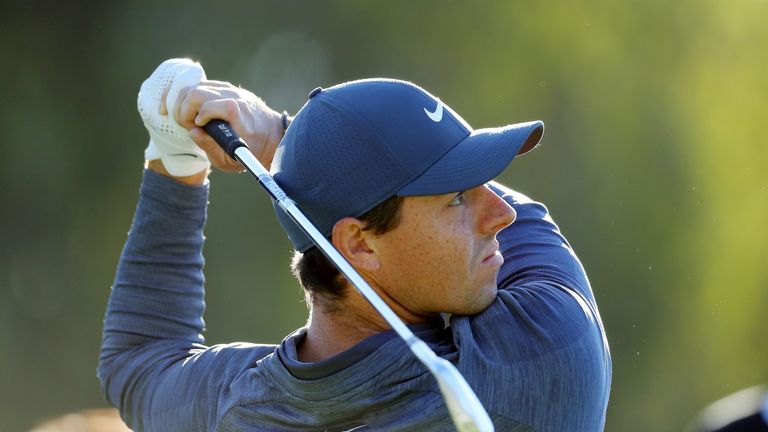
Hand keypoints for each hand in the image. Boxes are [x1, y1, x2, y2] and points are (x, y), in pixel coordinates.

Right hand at [166, 80, 283, 172]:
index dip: (196, 117)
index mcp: (237, 115)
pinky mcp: (228, 88)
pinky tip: (195, 110)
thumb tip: (193, 132)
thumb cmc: (251, 150)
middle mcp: (234, 98)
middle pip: (196, 92)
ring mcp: (231, 90)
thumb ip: (209, 146)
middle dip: (184, 109)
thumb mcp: (230, 159)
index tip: (196, 128)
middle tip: (188, 124)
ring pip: (196, 86)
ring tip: (191, 119)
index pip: (208, 106)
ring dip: (186, 102)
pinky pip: (203, 85)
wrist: (273, 135)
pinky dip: (192, 96)